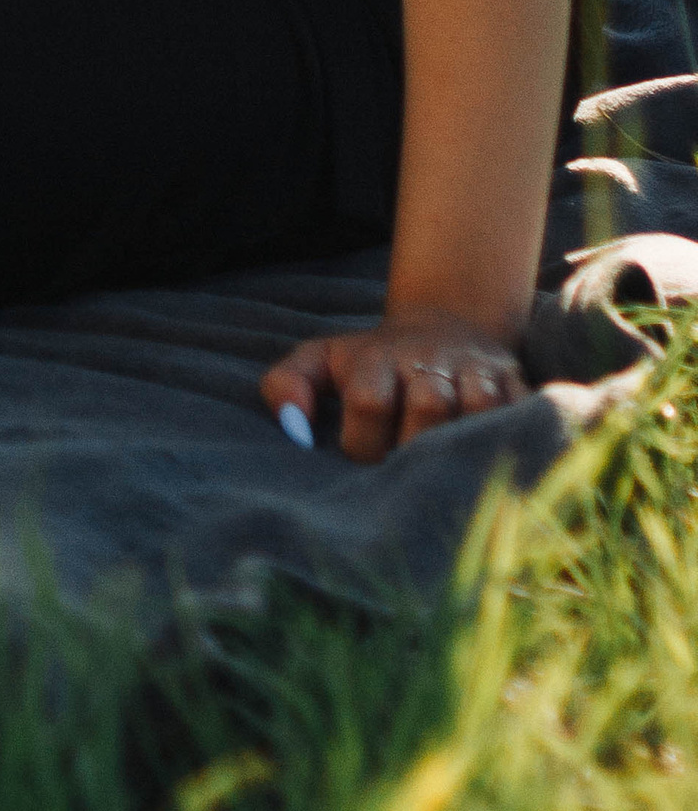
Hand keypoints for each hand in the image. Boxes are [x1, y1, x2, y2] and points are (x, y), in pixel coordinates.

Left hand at [261, 312, 529, 463]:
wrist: (445, 324)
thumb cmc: (372, 360)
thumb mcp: (321, 359)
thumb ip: (286, 384)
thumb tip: (293, 430)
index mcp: (377, 358)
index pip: (368, 400)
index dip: (363, 443)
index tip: (364, 466)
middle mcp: (428, 361)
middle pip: (428, 405)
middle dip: (417, 448)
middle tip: (410, 486)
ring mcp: (476, 371)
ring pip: (480, 408)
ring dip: (467, 445)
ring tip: (452, 483)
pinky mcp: (516, 382)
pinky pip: (524, 411)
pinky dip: (515, 437)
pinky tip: (500, 473)